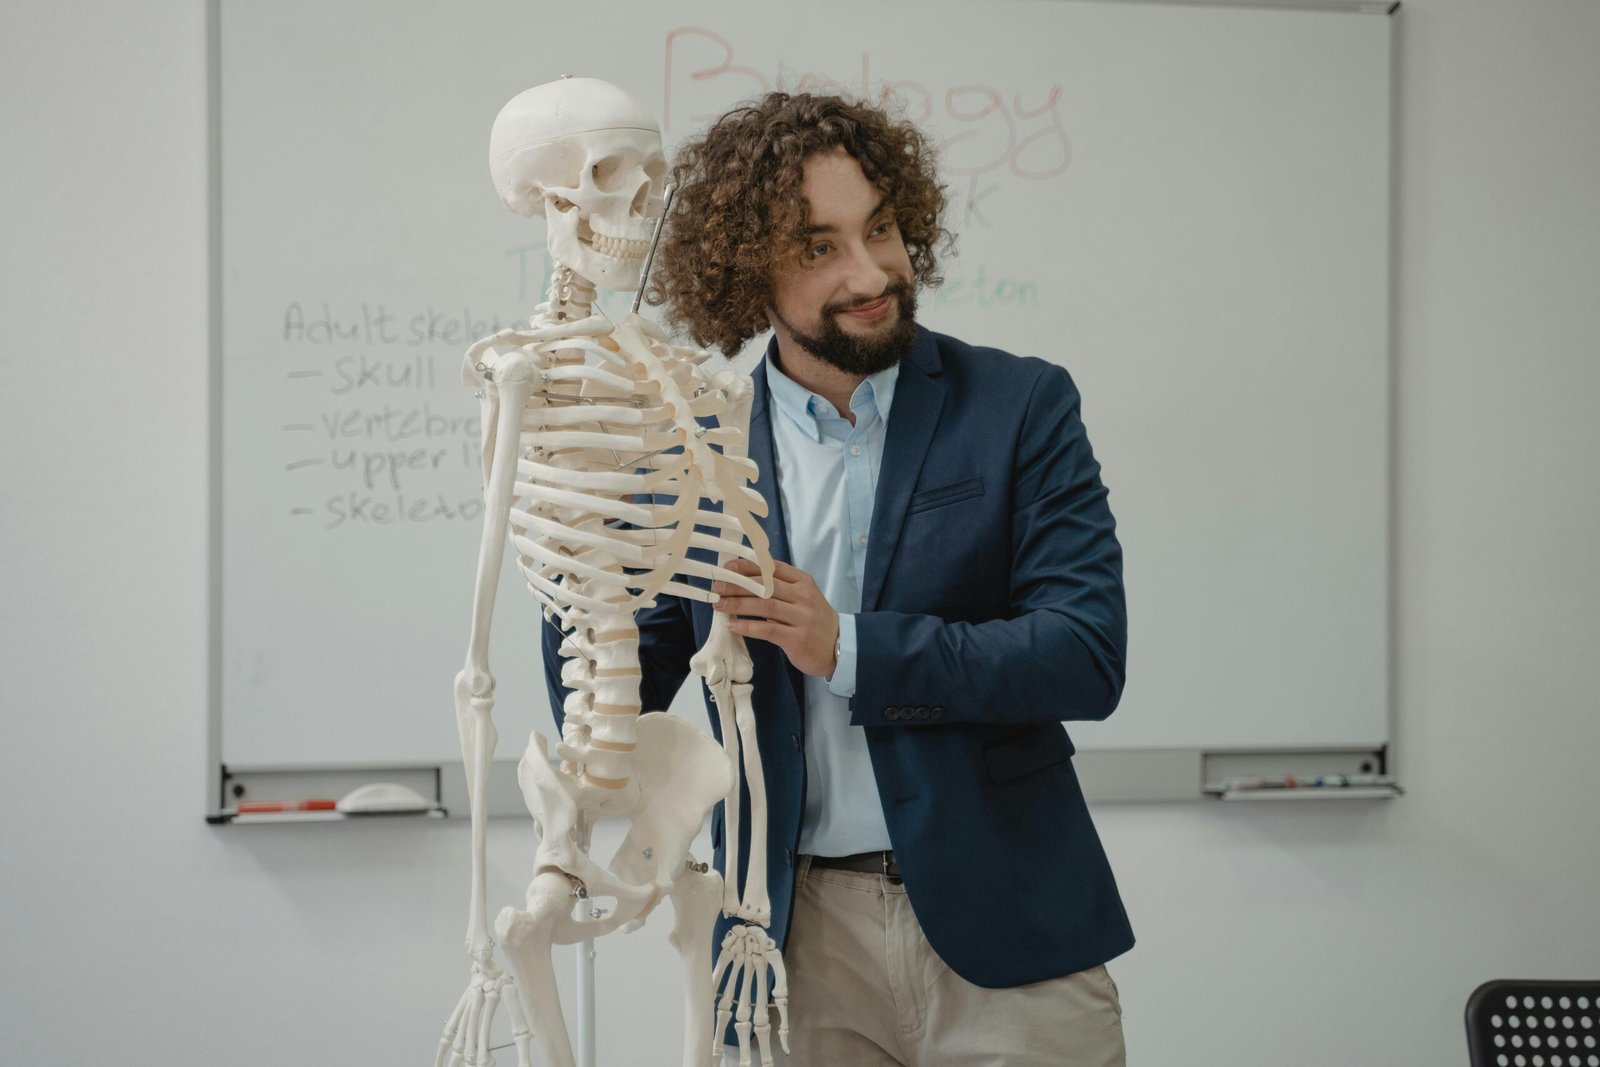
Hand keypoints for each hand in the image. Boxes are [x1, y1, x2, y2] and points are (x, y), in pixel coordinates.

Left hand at [712, 560, 838, 678]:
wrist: (840, 646)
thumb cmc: (814, 620)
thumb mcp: (803, 597)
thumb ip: (781, 588)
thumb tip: (744, 581)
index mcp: (802, 582)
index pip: (771, 568)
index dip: (747, 566)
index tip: (727, 567)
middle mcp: (803, 596)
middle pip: (765, 585)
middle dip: (737, 585)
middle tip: (717, 587)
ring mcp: (801, 617)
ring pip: (764, 605)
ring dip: (738, 604)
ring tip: (719, 605)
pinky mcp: (797, 638)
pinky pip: (767, 630)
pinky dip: (747, 626)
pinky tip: (733, 626)